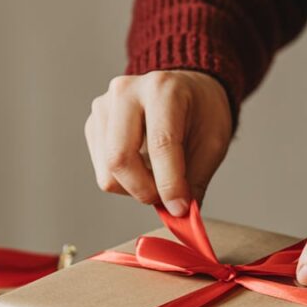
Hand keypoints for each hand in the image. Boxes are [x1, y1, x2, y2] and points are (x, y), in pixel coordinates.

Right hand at [85, 70, 232, 214]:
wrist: (186, 91)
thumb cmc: (201, 113)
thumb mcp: (212, 143)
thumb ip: (195, 180)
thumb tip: (179, 217)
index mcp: (163, 89)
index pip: (160, 144)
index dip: (170, 183)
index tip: (180, 209)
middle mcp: (126, 92)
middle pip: (120, 158)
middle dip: (145, 190)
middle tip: (167, 200)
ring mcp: (104, 107)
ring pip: (108, 171)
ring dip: (134, 189)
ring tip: (158, 178)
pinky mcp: (93, 125)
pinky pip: (102, 171)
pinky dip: (124, 182)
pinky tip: (142, 167)